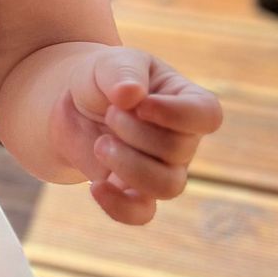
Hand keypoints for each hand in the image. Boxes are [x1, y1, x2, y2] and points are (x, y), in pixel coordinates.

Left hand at [54, 45, 223, 225]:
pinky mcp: (134, 192)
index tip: (141, 104)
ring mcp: (162, 169)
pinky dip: (119, 206)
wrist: (70, 104)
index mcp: (187, 101)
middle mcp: (183, 140)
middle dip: (135, 131)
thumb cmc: (102, 79)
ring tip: (100, 143)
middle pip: (178, 151)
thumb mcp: (109, 63)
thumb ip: (122, 72)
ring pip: (168, 186)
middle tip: (109, 113)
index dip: (177, 115)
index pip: (207, 115)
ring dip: (129, 165)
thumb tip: (132, 95)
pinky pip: (140, 213)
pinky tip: (97, 186)